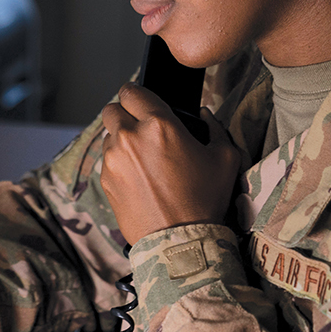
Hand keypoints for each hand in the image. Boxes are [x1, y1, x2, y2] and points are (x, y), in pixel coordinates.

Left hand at [98, 83, 244, 244]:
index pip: (132, 91)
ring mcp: (113, 159)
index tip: (142, 100)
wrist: (180, 241)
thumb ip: (215, 128)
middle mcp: (129, 137)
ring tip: (143, 158)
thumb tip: (205, 115)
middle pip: (112, 109)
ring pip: (108, 136)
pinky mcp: (105, 180)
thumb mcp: (225, 159)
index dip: (136, 93)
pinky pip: (107, 161)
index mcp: (158, 124)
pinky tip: (138, 177)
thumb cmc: (204, 200)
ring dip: (121, 139)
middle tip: (141, 127)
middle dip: (124, 113)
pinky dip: (118, 163)